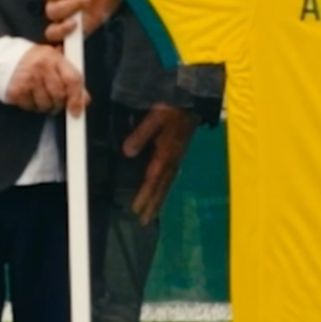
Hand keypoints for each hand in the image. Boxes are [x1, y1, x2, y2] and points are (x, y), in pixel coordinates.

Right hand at [5, 43, 88, 116]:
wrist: (0, 57)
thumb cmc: (31, 60)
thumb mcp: (53, 61)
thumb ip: (70, 78)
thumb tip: (84, 100)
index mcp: (53, 57)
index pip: (73, 79)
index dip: (77, 98)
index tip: (76, 110)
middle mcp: (40, 67)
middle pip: (59, 96)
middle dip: (59, 103)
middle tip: (54, 101)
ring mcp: (26, 79)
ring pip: (45, 105)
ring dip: (45, 106)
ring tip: (39, 95)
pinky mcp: (15, 91)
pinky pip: (31, 107)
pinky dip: (31, 106)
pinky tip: (28, 95)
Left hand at [122, 104, 197, 224]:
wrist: (193, 101)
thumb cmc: (173, 108)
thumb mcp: (155, 116)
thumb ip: (141, 134)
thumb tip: (127, 153)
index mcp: (166, 152)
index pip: (153, 178)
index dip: (145, 195)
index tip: (137, 209)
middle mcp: (173, 159)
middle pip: (162, 186)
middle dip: (153, 204)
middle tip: (144, 220)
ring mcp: (177, 158)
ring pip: (167, 183)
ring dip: (159, 199)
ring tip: (151, 213)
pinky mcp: (178, 154)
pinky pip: (171, 177)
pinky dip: (164, 189)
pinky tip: (161, 192)